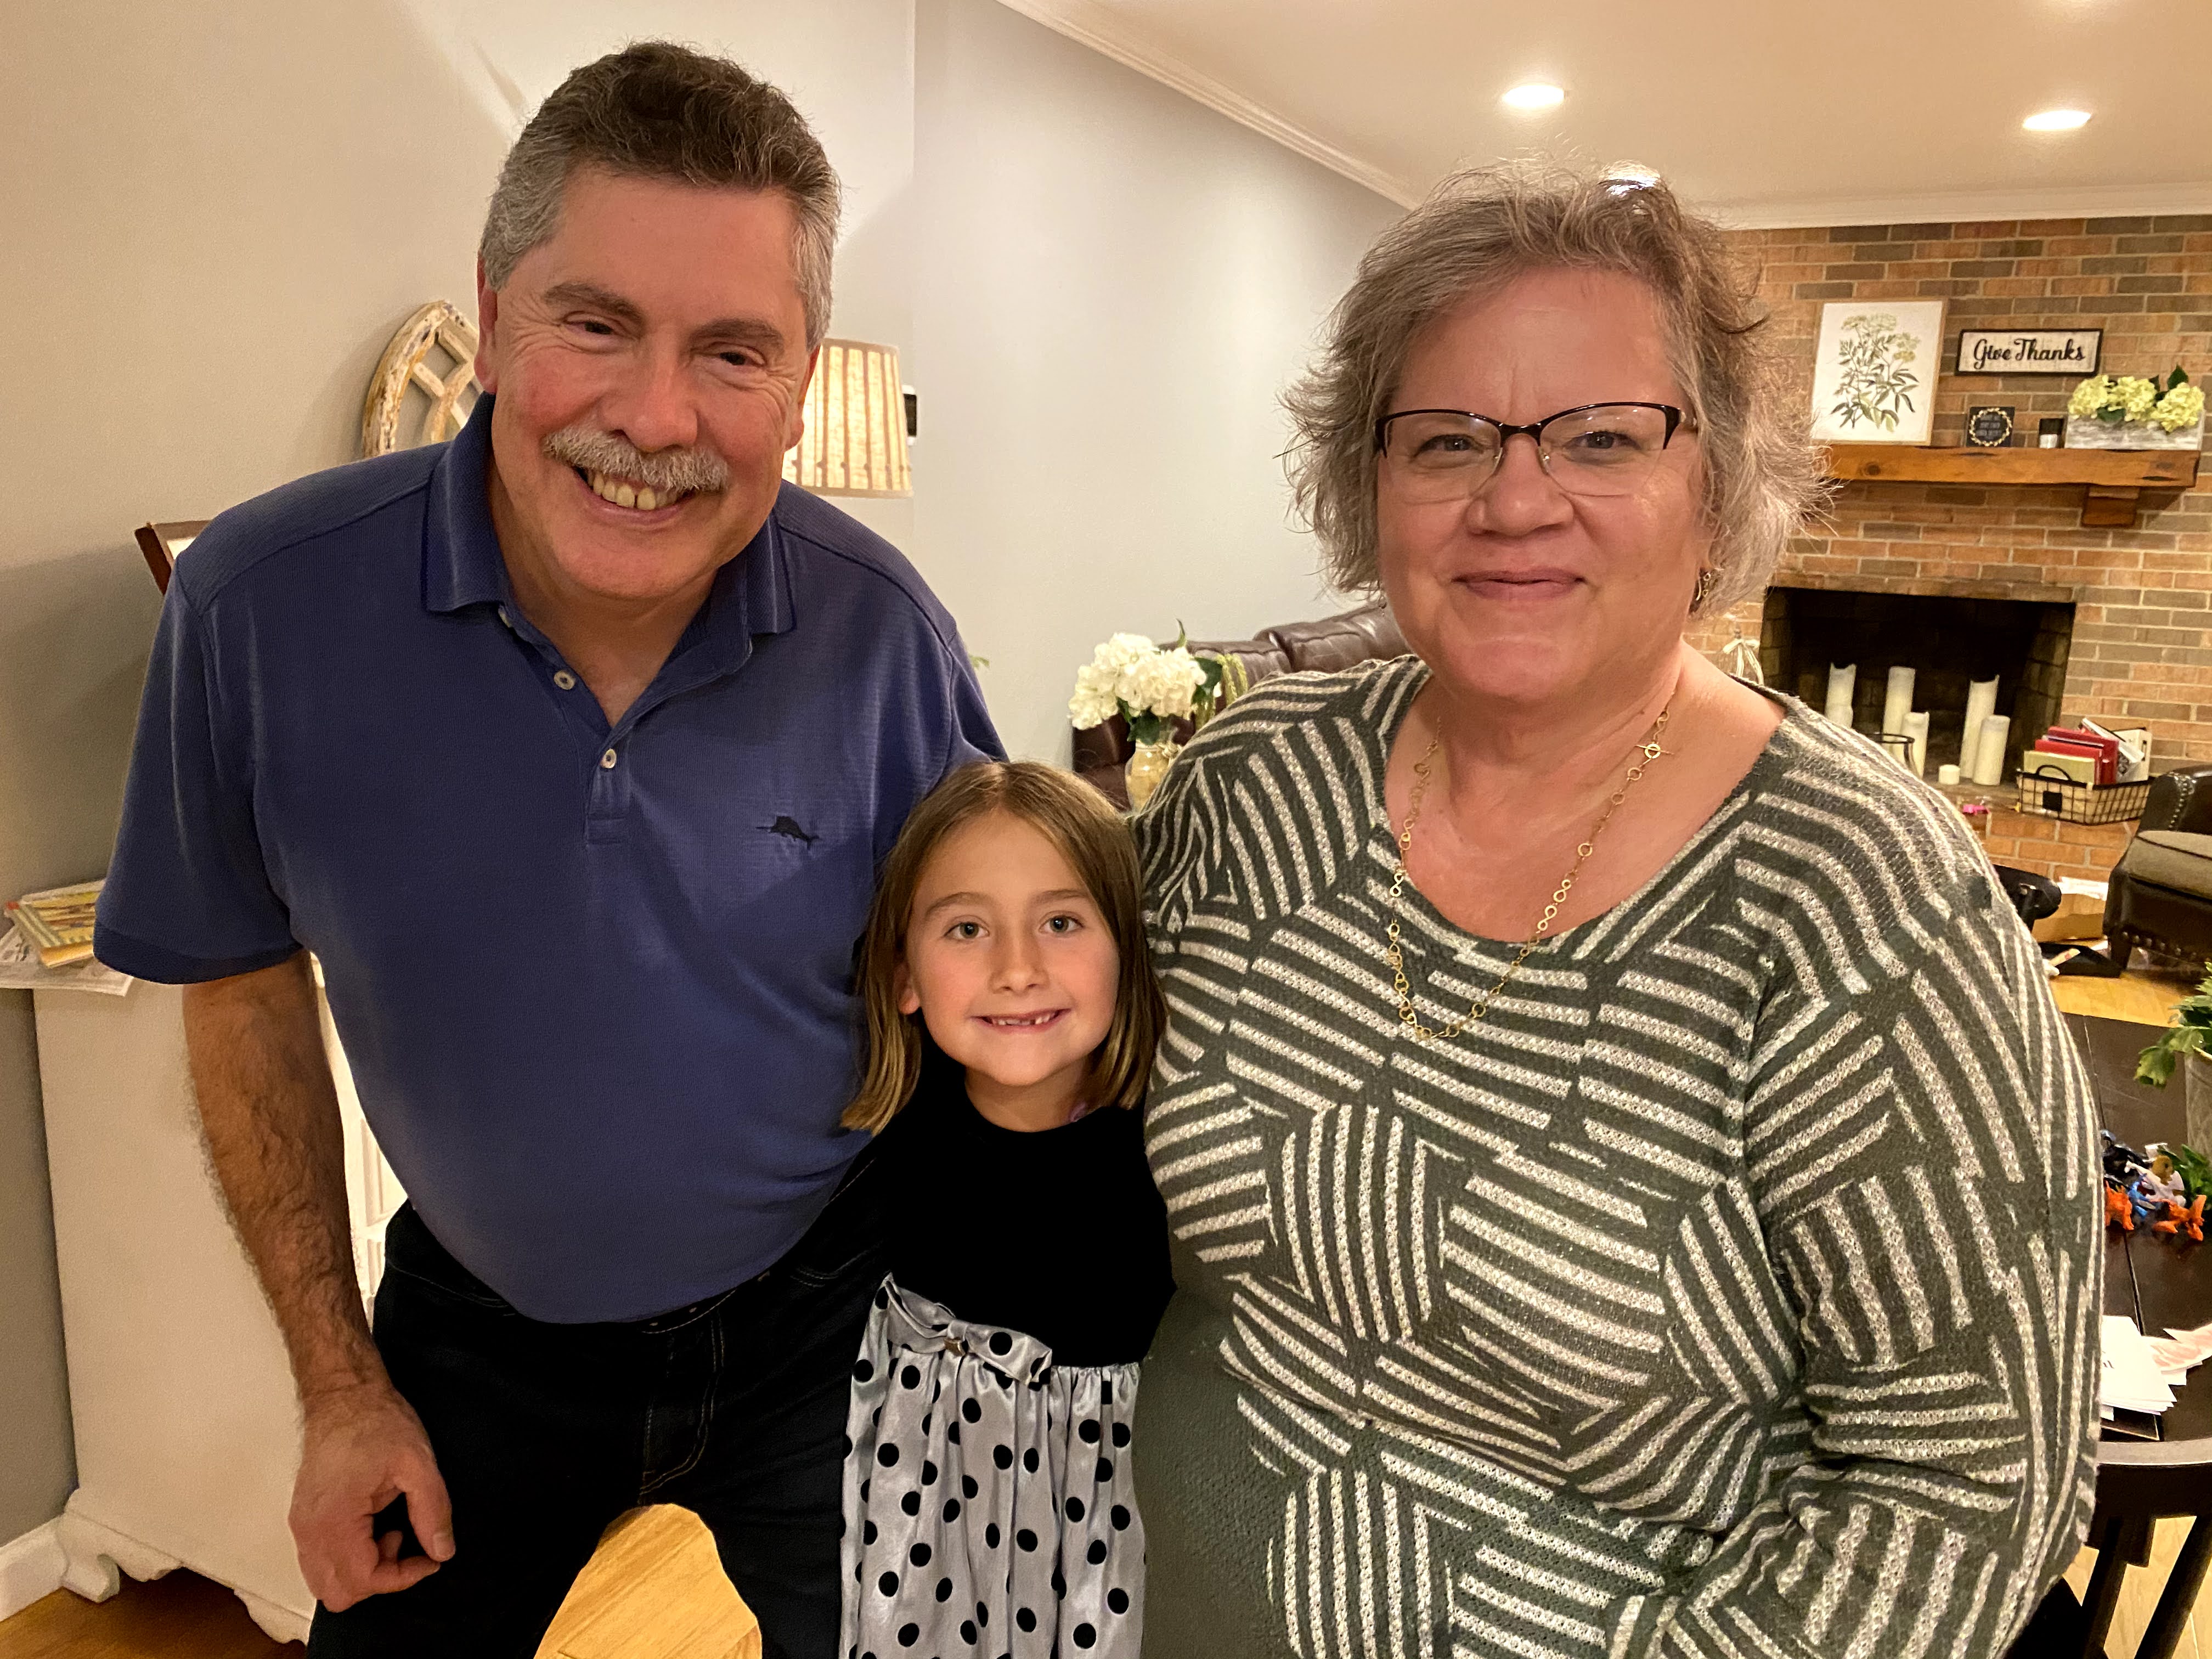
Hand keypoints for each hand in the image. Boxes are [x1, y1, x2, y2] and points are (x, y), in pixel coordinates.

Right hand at [290, 1381, 454, 1610]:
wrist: (343, 1396)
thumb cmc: (377, 1422)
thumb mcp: (419, 1463)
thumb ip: (432, 1511)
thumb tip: (442, 1551)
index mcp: (334, 1520)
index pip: (363, 1580)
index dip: (403, 1577)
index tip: (429, 1557)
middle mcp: (309, 1531)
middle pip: (338, 1593)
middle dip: (379, 1579)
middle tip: (405, 1543)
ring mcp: (301, 1527)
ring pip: (325, 1583)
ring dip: (362, 1571)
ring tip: (389, 1533)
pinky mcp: (302, 1520)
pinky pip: (319, 1562)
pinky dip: (348, 1560)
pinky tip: (372, 1528)